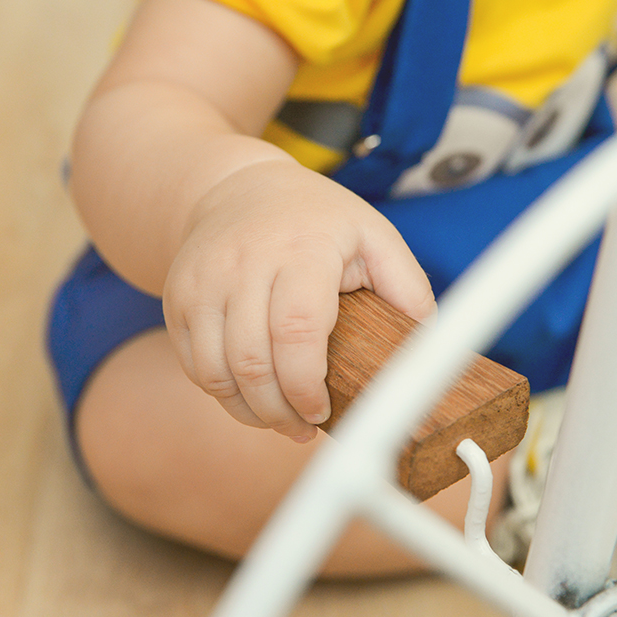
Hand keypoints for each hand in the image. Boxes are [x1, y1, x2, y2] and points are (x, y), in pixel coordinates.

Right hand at [163, 159, 435, 441]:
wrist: (236, 189)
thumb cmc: (316, 219)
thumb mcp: (373, 235)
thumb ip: (408, 288)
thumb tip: (440, 350)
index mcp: (300, 249)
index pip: (296, 330)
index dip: (307, 386)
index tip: (323, 412)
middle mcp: (243, 262)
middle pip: (252, 362)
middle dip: (280, 411)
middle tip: (305, 427)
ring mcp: (202, 281)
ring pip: (215, 371)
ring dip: (249, 411)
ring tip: (280, 420)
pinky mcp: (177, 297)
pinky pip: (194, 364)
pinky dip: (222, 393)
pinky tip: (251, 397)